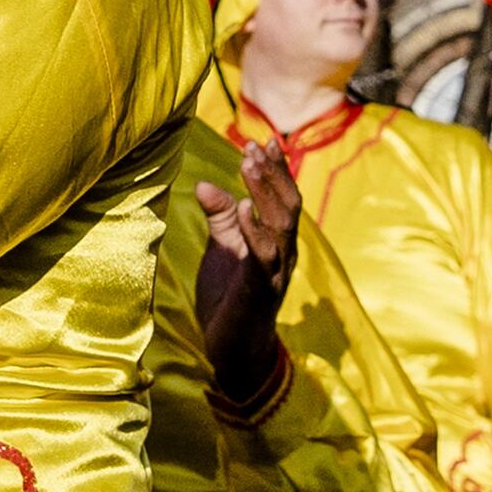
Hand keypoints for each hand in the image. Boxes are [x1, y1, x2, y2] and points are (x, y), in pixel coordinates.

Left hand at [193, 136, 302, 410]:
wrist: (230, 350)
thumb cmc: (229, 297)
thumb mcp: (223, 249)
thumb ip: (219, 218)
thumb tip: (203, 185)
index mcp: (277, 241)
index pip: (284, 199)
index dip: (276, 170)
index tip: (262, 142)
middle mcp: (284, 254)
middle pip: (289, 206)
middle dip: (273, 174)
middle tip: (253, 147)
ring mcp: (276, 273)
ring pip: (281, 226)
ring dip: (265, 193)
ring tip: (248, 165)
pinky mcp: (261, 291)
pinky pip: (264, 257)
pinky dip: (256, 231)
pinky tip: (243, 209)